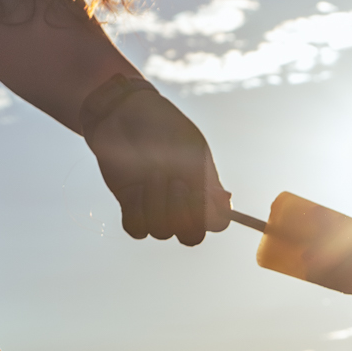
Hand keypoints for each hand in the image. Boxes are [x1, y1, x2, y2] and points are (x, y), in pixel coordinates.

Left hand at [85, 87, 231, 245]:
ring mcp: (156, 211)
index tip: (199, 191)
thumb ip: (208, 179)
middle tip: (174, 179)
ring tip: (150, 172)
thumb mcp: (192, 148)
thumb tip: (227, 203)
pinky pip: (137, 230)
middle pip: (190, 236)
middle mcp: (182, 206)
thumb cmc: (163, 126)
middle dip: (182, 210)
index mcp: (203, 192)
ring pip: (162, 232)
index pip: (217, 224)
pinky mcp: (131, 209)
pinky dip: (136, 208)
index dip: (210, 217)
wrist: (125, 114)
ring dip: (156, 202)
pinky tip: (134, 185)